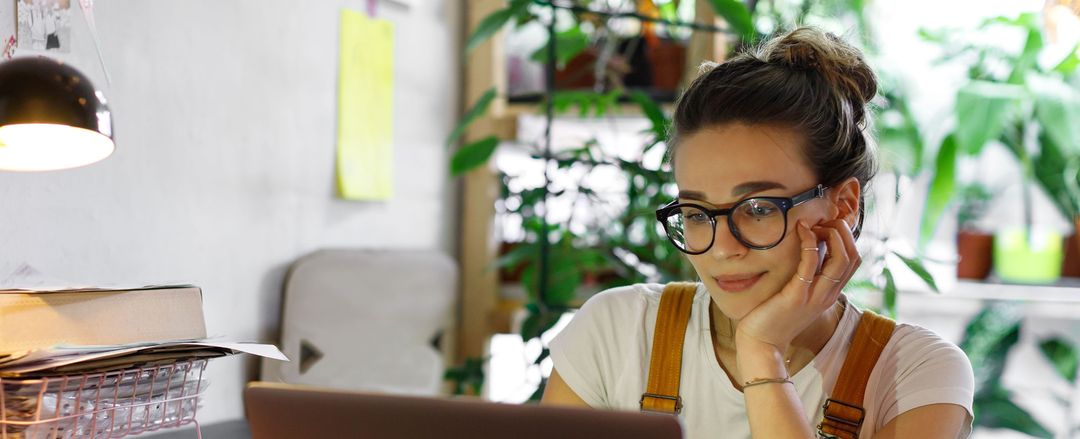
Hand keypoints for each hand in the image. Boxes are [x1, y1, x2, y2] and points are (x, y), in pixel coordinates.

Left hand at [734, 218, 861, 352]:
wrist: (761, 344)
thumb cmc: (775, 317)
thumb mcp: (799, 295)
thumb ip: (808, 277)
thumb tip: (809, 250)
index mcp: (830, 293)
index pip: (853, 260)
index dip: (846, 238)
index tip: (826, 226)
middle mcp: (828, 295)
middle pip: (853, 257)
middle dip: (842, 232)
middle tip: (822, 221)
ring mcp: (814, 296)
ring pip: (841, 259)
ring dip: (831, 234)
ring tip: (813, 224)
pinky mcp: (796, 296)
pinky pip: (811, 264)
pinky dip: (810, 243)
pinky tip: (801, 231)